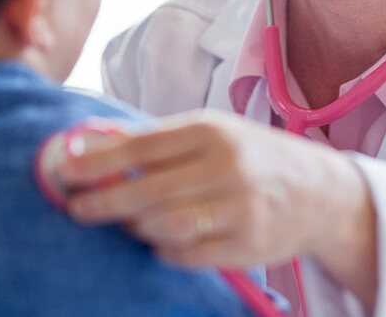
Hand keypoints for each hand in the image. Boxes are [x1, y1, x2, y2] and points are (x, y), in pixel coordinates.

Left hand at [44, 109, 374, 288]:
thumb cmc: (251, 155)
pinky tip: (158, 239)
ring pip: (165, 226)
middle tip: (76, 209)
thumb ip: (155, 139)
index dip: (99, 161)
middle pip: (149, 191)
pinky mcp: (246, 245)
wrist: (319, 190)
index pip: (143, 147)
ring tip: (123, 223)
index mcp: (212, 130)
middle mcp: (226, 167)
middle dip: (105, 202)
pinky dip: (164, 249)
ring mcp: (239, 208)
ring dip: (135, 227)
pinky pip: (187, 255)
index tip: (66, 172)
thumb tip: (90, 142)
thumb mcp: (211, 132)